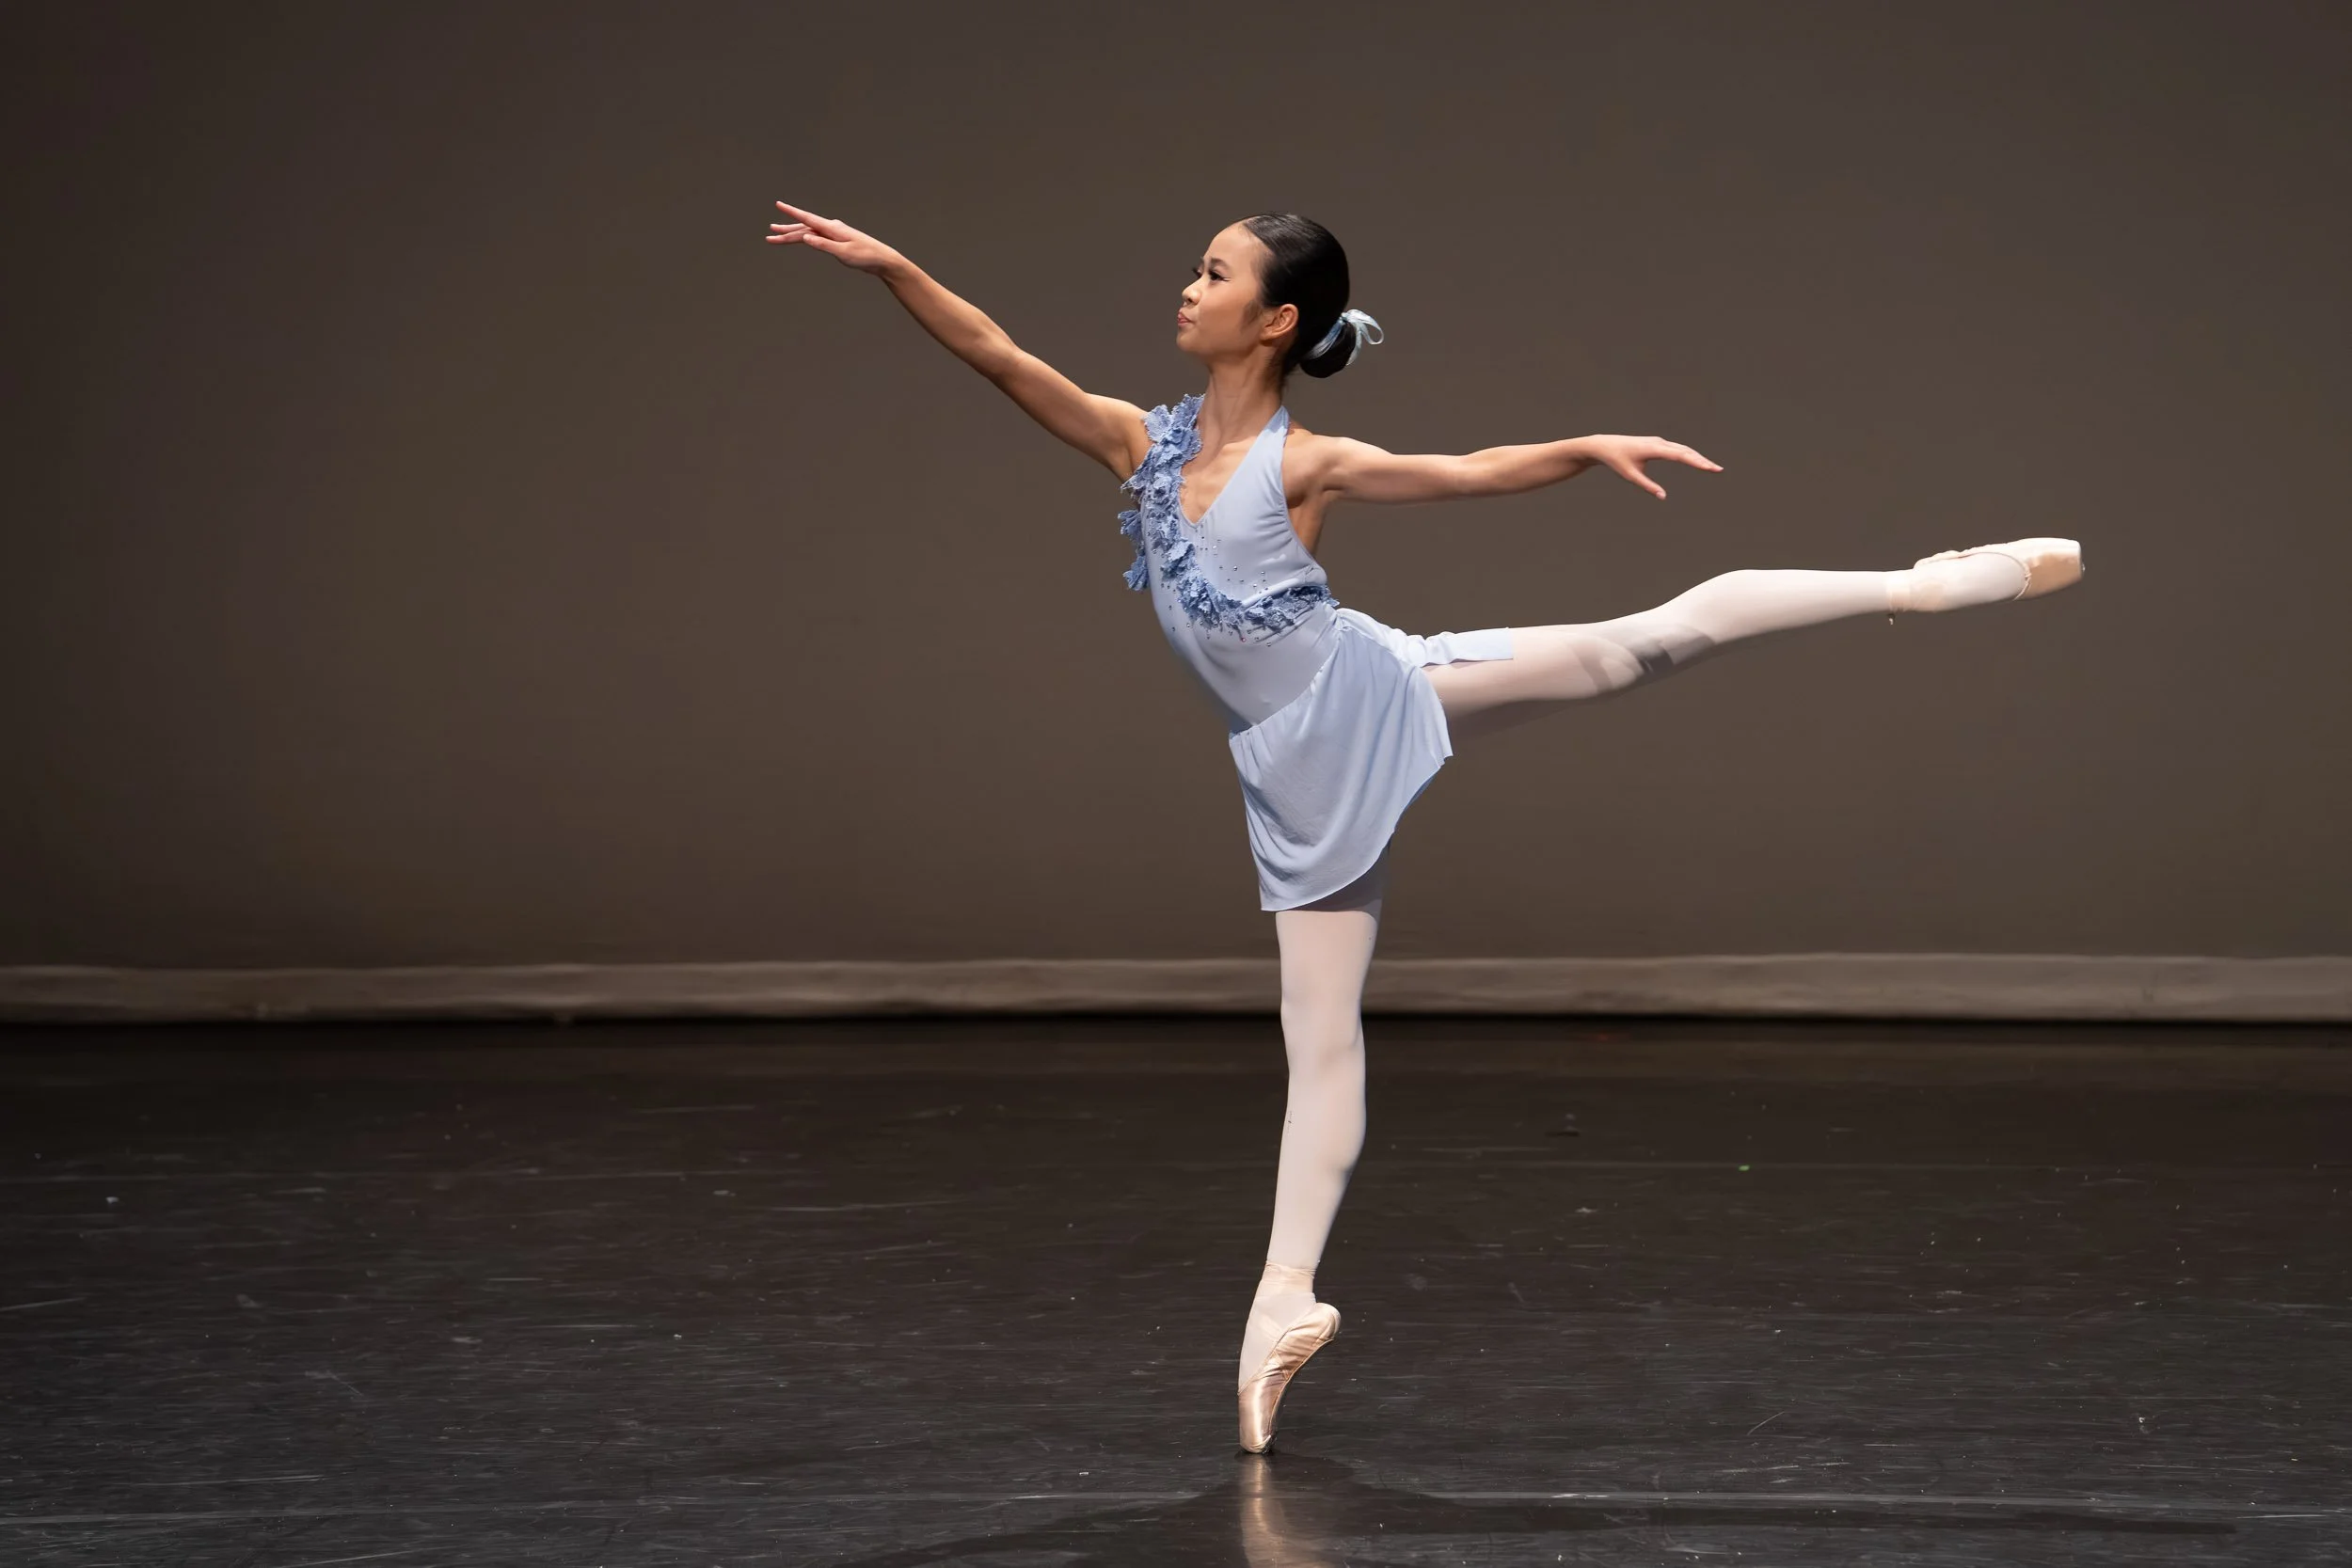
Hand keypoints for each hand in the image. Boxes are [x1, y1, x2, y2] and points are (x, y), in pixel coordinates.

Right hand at [765, 201, 902, 275]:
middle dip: (786, 229)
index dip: (791, 212)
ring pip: (809, 232)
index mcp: (832, 228)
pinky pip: (816, 237)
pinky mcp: (837, 241)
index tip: (778, 205)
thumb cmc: (866, 257)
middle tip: (770, 233)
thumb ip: (824, 245)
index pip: (807, 218)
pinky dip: (806, 238)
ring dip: (794, 234)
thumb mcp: (844, 253)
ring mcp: (834, 234)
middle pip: (804, 227)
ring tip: (778, 236)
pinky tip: (801, 238)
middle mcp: (832, 228)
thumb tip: (806, 237)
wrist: (882, 260)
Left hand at [1576, 434, 1721, 498]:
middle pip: (1686, 451)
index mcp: (1653, 449)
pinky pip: (1676, 448)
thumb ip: (1647, 486)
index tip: (1709, 468)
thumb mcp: (1630, 476)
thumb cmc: (1616, 460)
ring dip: (1697, 457)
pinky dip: (1688, 455)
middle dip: (1702, 460)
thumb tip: (1663, 497)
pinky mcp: (1657, 443)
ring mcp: (1659, 441)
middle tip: (1718, 470)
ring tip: (1711, 467)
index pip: (1680, 455)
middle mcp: (1659, 442)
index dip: (1696, 462)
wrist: (1605, 445)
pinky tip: (1696, 461)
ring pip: (1683, 449)